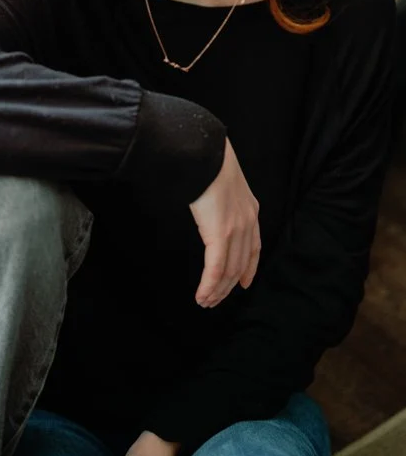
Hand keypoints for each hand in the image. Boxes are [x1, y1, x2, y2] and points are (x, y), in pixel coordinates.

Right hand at [189, 137, 260, 307]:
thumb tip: (210, 203)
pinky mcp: (220, 234)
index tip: (244, 284)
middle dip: (228, 286)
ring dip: (217, 290)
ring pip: (229, 271)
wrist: (207, 154)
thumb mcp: (224, 182)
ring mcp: (235, 230)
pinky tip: (202, 295)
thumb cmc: (209, 162)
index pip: (254, 248)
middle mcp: (247, 223)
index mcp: (250, 210)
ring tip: (205, 301)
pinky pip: (216, 268)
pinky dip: (209, 285)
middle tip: (215, 300)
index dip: (249, 269)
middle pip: (241, 264)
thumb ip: (223, 199)